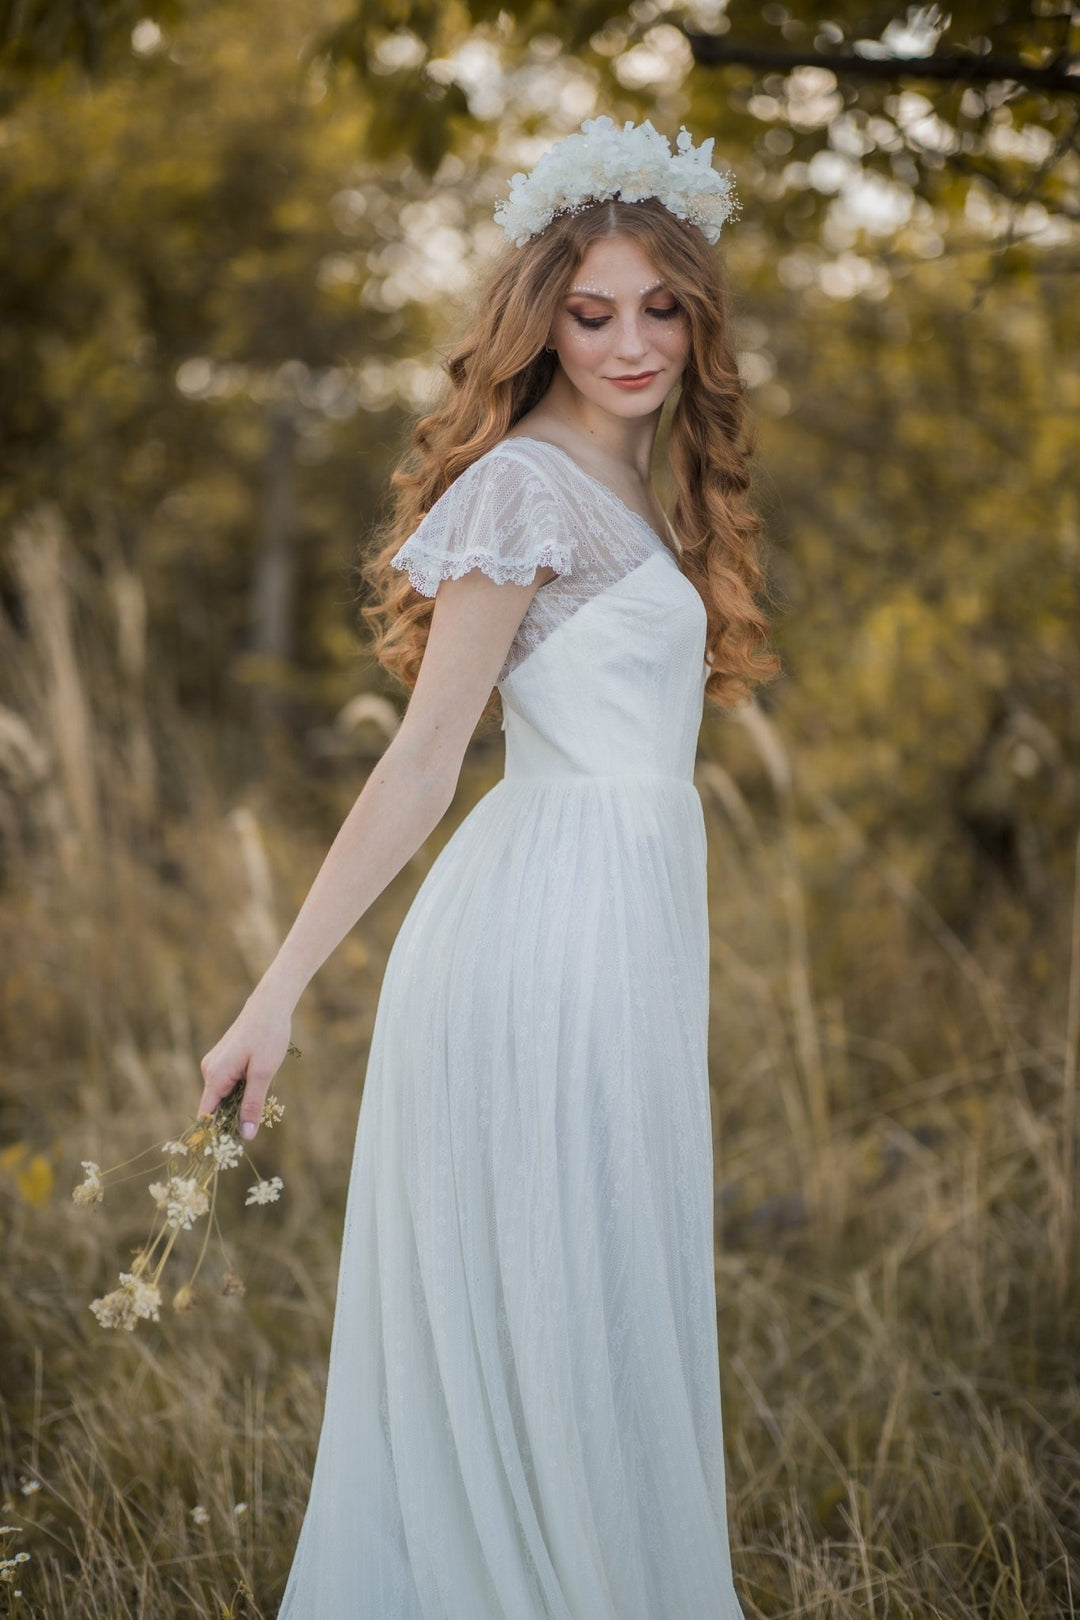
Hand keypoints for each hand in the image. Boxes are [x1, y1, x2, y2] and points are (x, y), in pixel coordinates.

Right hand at [198, 990, 292, 1142]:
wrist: (270, 1005)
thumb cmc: (268, 1036)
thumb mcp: (263, 1073)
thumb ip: (253, 1104)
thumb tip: (245, 1135)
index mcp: (215, 1076)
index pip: (206, 1115)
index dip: (215, 1133)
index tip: (228, 1149)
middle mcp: (209, 1070)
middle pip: (216, 1107)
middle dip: (233, 1117)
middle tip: (256, 1124)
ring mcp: (215, 1064)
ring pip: (224, 1095)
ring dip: (240, 1101)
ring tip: (261, 1093)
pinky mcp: (223, 1059)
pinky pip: (228, 1083)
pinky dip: (240, 1089)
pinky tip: (258, 1080)